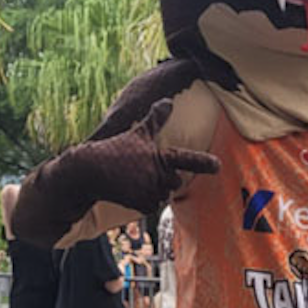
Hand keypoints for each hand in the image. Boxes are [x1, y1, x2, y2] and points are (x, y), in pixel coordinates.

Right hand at [72, 100, 220, 213]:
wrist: (89, 171)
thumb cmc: (116, 149)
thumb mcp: (139, 132)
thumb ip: (157, 118)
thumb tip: (168, 100)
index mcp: (161, 156)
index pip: (187, 159)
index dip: (204, 162)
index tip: (218, 166)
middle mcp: (158, 174)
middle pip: (175, 182)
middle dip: (166, 179)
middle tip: (146, 172)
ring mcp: (150, 190)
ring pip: (163, 196)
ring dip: (154, 191)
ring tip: (135, 180)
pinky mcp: (140, 204)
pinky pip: (151, 207)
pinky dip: (144, 202)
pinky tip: (131, 191)